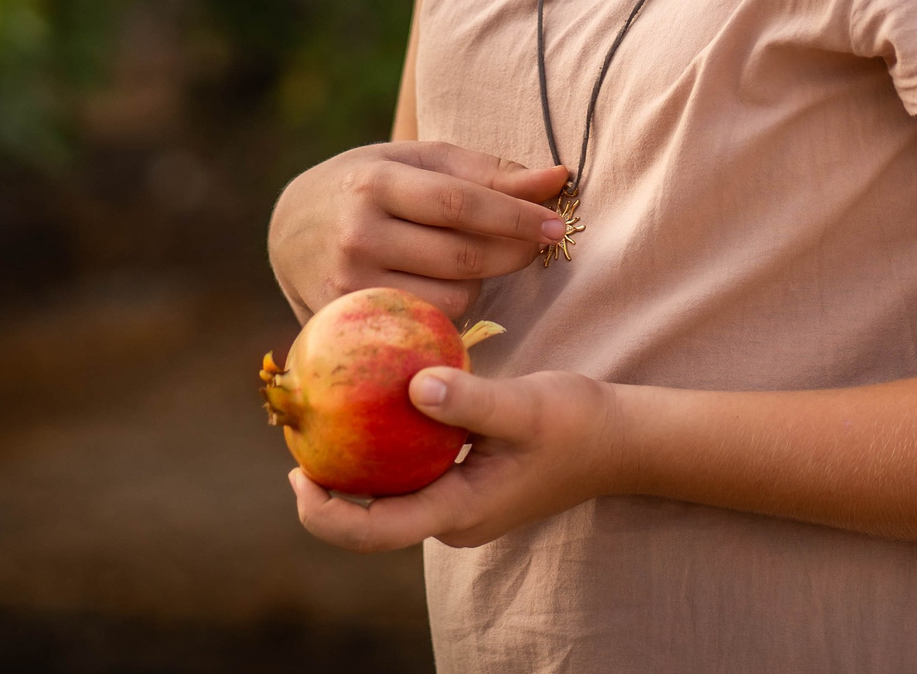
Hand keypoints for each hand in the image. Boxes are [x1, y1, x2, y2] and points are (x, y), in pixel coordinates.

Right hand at [268, 141, 569, 322]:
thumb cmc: (370, 185)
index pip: (460, 203)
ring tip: (468, 258)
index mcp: (376, 181)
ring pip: (453, 297)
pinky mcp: (349, 324)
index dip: (515, 216)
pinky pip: (429, 325)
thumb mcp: (419, 163)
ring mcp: (351, 285)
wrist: (289, 228)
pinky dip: (451, 307)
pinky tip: (444, 285)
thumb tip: (559, 178)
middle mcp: (359, 235)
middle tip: (536, 244)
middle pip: (463, 256)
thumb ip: (488, 171)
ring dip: (480, 282)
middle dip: (513, 252)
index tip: (557, 226)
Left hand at [291, 367, 626, 550]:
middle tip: (296, 438)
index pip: (376, 531)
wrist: (620, 440)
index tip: (296, 473)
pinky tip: (370, 408)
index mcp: (461, 512)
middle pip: (370, 522)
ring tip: (320, 423)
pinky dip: (383, 450)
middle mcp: (452, 518)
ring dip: (352, 471)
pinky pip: (409, 475)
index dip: (325, 514)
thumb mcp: (525, 405)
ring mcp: (458, 505)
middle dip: (325, 490)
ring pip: (388, 499)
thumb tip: (413, 386)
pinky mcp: (465, 484)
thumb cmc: (577, 422)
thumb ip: (471, 400)